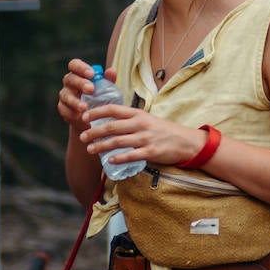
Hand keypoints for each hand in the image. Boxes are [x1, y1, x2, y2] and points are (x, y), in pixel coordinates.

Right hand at [58, 58, 107, 130]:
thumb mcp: (106, 89)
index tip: (92, 74)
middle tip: (91, 89)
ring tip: (84, 107)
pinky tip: (80, 117)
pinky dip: (73, 114)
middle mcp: (69, 82)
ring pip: (66, 96)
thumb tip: (112, 71)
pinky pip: (65, 110)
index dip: (81, 68)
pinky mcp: (63, 109)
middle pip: (70, 79)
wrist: (92, 118)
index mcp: (78, 73)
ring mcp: (64, 95)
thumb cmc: (100, 98)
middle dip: (80, 83)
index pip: (74, 65)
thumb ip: (108, 80)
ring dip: (75, 101)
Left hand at [80, 104, 209, 168]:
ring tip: (90, 150)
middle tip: (82, 137)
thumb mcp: (147, 119)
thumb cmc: (164, 131)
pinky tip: (109, 160)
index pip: (113, 109)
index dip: (96, 112)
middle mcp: (140, 124)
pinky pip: (131, 155)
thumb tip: (109, 121)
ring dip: (101, 146)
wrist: (186, 142)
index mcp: (138, 114)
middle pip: (111, 126)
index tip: (84, 116)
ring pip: (117, 141)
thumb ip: (130, 120)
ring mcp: (145, 138)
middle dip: (94, 132)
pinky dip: (118, 158)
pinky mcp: (151, 152)